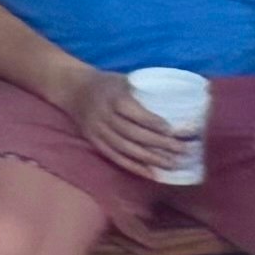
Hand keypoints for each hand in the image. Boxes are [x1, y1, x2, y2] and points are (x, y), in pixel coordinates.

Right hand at [72, 61, 202, 180]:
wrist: (73, 89)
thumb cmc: (106, 84)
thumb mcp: (124, 80)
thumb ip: (145, 92)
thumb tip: (180, 103)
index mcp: (111, 97)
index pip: (133, 113)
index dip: (152, 123)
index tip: (172, 131)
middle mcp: (102, 115)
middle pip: (131, 133)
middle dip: (158, 144)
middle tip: (181, 151)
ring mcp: (96, 130)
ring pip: (125, 148)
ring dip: (150, 158)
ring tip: (172, 164)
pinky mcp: (93, 141)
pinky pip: (114, 157)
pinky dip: (133, 166)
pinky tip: (151, 173)